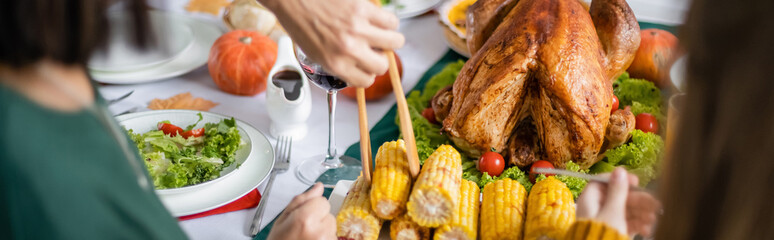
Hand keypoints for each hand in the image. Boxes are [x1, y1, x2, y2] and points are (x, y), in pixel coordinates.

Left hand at [261, 0, 404, 87]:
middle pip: (382, 66)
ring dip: (390, 40)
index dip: (367, 74)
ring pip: (395, 42)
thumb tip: (359, 67)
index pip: (366, 81)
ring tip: (380, 35)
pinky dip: (388, 22)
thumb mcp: (315, 54)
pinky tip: (377, 20)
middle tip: (373, 51)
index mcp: (335, 63)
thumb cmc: (300, 22)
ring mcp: (358, 29)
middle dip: (379, 59)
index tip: (365, 66)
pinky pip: (391, 21)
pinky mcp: (364, 9)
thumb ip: (338, 63)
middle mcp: (349, 49)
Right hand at [267, 183, 336, 239]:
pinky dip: (324, 237)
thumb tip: (318, 187)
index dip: (311, 207)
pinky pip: (332, 236)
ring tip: (306, 237)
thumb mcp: (283, 220)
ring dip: (322, 229)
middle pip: (328, 213)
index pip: (322, 201)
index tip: (302, 216)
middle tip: (302, 229)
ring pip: (331, 225)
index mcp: (306, 219)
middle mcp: (320, 231)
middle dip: (318, 218)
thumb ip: (302, 200)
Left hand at [576, 168, 660, 236]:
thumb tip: (619, 171)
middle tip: (656, 204)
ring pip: (626, 211)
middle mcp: (596, 209)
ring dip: (642, 213)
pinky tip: (648, 229)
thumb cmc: (602, 236)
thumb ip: (617, 192)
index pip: (602, 183)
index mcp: (589, 201)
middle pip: (619, 198)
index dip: (619, 180)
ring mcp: (606, 221)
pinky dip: (638, 224)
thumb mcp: (612, 213)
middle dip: (638, 201)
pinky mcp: (615, 231)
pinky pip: (628, 223)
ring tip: (655, 218)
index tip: (635, 181)